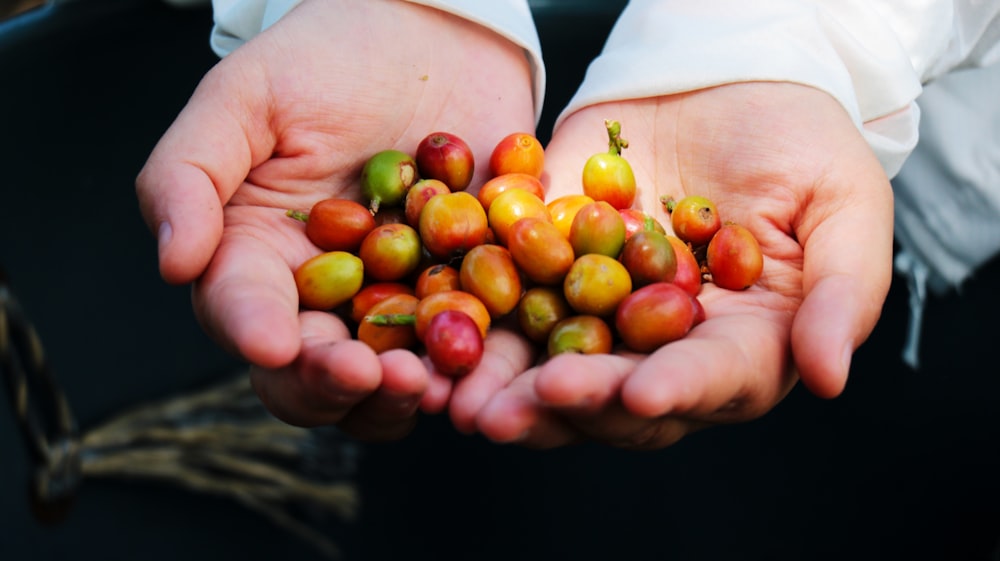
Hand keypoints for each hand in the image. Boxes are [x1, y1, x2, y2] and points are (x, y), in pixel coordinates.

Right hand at [135, 0, 536, 438]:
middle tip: (365, 374)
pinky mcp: (466, 293)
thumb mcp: (244, 99)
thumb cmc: (325, 59)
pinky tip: (483, 363)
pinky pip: (471, 341)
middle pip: (316, 370)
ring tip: (425, 382)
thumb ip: (189, 174)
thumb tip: (173, 263)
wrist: (432, 36)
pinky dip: (475, 361)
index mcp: (259, 260)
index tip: (276, 344)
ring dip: (402, 393)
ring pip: (391, 378)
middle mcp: (325, 298)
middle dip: (335, 384)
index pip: (245, 313)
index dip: (257, 334)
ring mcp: (398, 302)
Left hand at [460, 82, 893, 447]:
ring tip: (459, 401)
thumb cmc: (801, 138)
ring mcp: (598, 309)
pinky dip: (468, 320)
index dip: (679, 390)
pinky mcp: (545, 266)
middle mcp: (663, 343)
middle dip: (569, 404)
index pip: (712, 380)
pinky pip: (503, 300)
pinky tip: (433, 333)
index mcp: (742, 344)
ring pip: (549, 365)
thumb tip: (828, 378)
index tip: (642, 393)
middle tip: (515, 412)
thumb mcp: (844, 202)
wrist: (721, 74)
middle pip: (617, 393)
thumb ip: (842, 292)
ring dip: (502, 388)